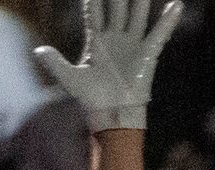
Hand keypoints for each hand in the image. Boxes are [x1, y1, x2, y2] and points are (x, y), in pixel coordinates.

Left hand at [32, 0, 181, 133]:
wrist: (113, 113)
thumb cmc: (92, 98)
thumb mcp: (70, 78)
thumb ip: (55, 62)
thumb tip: (38, 50)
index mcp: (97, 41)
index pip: (95, 12)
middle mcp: (116, 38)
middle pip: (117, 7)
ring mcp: (133, 44)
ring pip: (138, 15)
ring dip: (141, 0)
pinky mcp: (147, 54)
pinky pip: (159, 33)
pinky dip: (168, 20)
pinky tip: (176, 5)